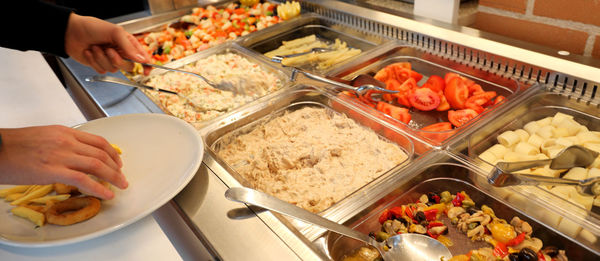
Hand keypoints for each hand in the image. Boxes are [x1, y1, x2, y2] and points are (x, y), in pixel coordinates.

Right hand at [0, 126, 127, 199]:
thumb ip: (61, 143)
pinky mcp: (54, 171)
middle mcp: (67, 141)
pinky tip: (106, 194)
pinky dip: (99, 188)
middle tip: (122, 177)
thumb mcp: (44, 136)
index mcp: (65, 132)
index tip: (117, 162)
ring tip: (121, 186)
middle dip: (116, 167)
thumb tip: (74, 155)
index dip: (112, 153)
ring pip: (97, 165)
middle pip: (101, 153)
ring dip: (113, 177)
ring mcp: (61, 155)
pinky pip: (83, 180)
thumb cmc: (14, 145)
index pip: (97, 141)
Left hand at [64, 13, 149, 73]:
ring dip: (102, 59)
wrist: (71, 32)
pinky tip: (89, 52)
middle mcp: (120, 52)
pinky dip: (94, 62)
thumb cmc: (92, 27)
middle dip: (116, 60)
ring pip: (113, 69)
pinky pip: (102, 71)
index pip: (142, 56)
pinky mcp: (99, 65)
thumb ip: (129, 46)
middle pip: (128, 66)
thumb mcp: (114, 32)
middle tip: (109, 50)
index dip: (146, 65)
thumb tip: (141, 59)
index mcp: (127, 43)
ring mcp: (110, 59)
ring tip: (95, 48)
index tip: (147, 71)